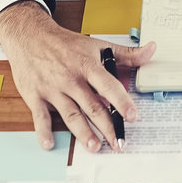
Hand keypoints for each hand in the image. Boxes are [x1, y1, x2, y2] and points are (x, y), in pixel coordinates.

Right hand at [0, 1, 156, 151]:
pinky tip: (50, 144)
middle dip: (107, 127)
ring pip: (70, 114)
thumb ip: (126, 53)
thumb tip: (151, 50)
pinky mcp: (36, 96)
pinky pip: (40, 117)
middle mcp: (71, 78)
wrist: (30, 35)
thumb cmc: (65, 43)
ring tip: (95, 147)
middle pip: (91, 106)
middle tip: (119, 143)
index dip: (121, 101)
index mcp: (87, 65)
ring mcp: (53, 88)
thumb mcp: (96, 44)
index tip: (132, 116)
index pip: (108, 85)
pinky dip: (44, 131)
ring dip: (83, 132)